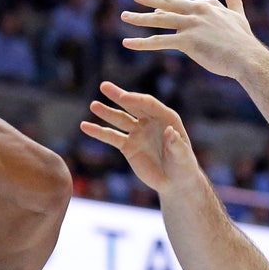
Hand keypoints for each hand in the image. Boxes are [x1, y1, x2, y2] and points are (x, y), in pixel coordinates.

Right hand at [79, 81, 199, 192]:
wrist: (175, 183)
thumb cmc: (183, 167)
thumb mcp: (183, 157)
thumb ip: (176, 144)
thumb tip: (170, 132)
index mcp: (166, 118)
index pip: (148, 104)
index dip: (136, 100)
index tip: (123, 97)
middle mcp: (150, 121)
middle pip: (132, 105)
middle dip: (118, 96)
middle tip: (104, 86)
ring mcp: (137, 132)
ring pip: (119, 119)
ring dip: (106, 112)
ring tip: (93, 105)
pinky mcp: (127, 146)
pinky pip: (111, 137)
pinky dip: (98, 132)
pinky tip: (85, 126)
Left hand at [121, 0, 263, 79]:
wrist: (247, 58)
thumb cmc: (244, 42)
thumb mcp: (238, 16)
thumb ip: (233, 1)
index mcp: (206, 7)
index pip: (181, 3)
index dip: (167, 4)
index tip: (155, 5)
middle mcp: (196, 12)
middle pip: (168, 4)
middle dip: (149, 0)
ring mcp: (191, 25)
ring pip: (160, 20)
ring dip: (139, 18)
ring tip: (124, 17)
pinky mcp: (187, 41)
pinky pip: (159, 41)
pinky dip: (142, 42)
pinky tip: (128, 43)